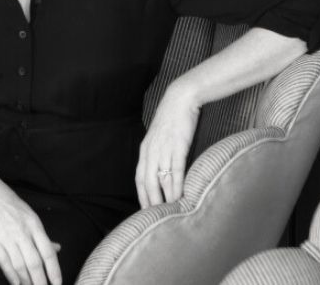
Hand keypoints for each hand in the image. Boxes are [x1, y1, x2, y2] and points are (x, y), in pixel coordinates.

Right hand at [0, 170, 61, 284]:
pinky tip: (16, 284)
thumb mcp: (30, 215)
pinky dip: (10, 275)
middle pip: (34, 262)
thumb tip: (57, 249)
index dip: (54, 270)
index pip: (48, 252)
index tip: (57, 284)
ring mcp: (7, 236)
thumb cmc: (10, 204)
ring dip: (26, 281)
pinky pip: (4, 262)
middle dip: (40, 281)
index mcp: (34, 224)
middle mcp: (23, 231)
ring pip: (19, 265)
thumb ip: (42, 235)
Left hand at [135, 80, 199, 208]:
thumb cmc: (172, 118)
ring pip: (160, 180)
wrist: (180, 99)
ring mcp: (163, 150)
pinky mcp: (177, 147)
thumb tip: (162, 171)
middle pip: (147, 183)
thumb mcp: (160, 137)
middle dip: (151, 203)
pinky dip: (176, 187)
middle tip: (156, 220)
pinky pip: (174, 171)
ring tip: (168, 215)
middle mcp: (150, 151)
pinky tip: (179, 198)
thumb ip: (158, 153)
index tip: (145, 212)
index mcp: (145, 150)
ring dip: (164, 199)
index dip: (142, 197)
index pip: (139, 179)